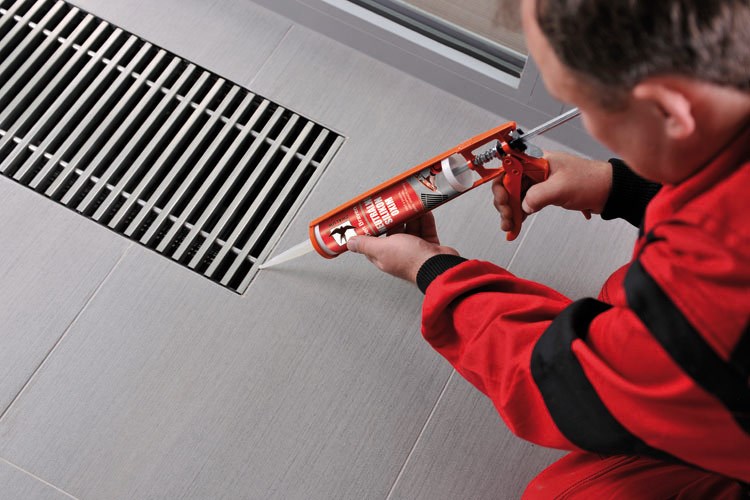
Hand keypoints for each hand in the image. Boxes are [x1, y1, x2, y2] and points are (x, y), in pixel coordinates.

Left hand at [347, 213, 458, 282]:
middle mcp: (399, 253)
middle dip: (395, 217)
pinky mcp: (429, 246)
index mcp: (384, 256)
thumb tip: (350, 243)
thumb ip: (366, 244)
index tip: (373, 213)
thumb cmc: (411, 261)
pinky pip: (426, 229)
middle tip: (395, 203)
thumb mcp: (382, 248)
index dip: (372, 226)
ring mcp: (415, 250)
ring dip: (411, 216)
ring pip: (411, 228)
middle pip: (394, 231)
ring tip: (411, 204)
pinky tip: (424, 211)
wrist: (439, 265)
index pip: (373, 240)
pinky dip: (425, 220)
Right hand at [492, 151, 611, 231]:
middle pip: (508, 184)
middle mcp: (536, 170)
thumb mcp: (561, 187)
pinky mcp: (544, 194)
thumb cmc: (592, 181)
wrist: (609, 191)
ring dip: (510, 212)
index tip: (503, 199)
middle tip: (507, 217)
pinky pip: (525, 203)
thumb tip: (523, 206)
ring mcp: (540, 182)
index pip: (509, 168)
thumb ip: (537, 195)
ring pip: (515, 196)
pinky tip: (516, 225)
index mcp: (538, 160)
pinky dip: (519, 215)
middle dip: (504, 202)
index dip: (502, 184)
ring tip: (510, 226)